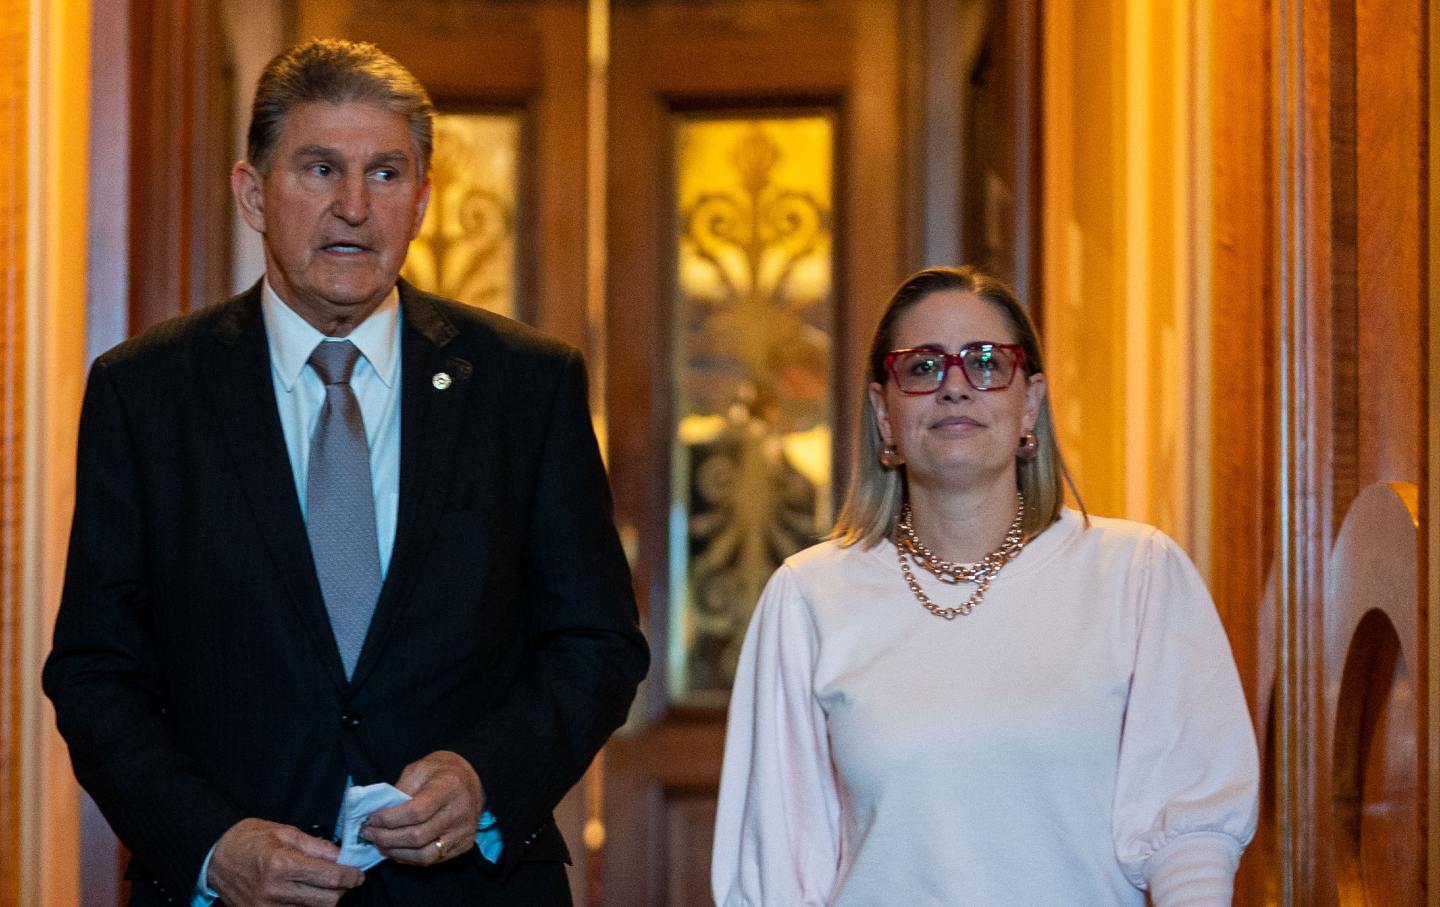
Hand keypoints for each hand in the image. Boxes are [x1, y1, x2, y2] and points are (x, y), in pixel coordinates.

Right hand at [208, 818, 363, 906]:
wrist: (214, 858)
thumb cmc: (249, 840)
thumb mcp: (283, 831)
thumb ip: (315, 845)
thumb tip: (342, 855)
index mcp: (282, 864)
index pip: (331, 877)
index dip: (351, 876)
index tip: (358, 874)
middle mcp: (275, 890)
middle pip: (328, 901)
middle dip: (342, 889)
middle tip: (344, 878)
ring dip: (325, 899)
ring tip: (322, 884)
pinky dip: (307, 906)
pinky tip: (306, 894)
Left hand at [363, 750, 483, 865]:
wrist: (470, 779)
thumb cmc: (440, 772)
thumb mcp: (419, 769)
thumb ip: (400, 790)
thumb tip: (378, 814)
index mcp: (449, 788)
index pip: (416, 812)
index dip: (389, 819)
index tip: (371, 819)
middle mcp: (460, 812)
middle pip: (418, 837)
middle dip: (387, 838)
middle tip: (369, 834)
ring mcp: (464, 832)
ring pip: (425, 855)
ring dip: (396, 853)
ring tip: (380, 845)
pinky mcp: (464, 845)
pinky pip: (433, 860)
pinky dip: (410, 858)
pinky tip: (396, 850)